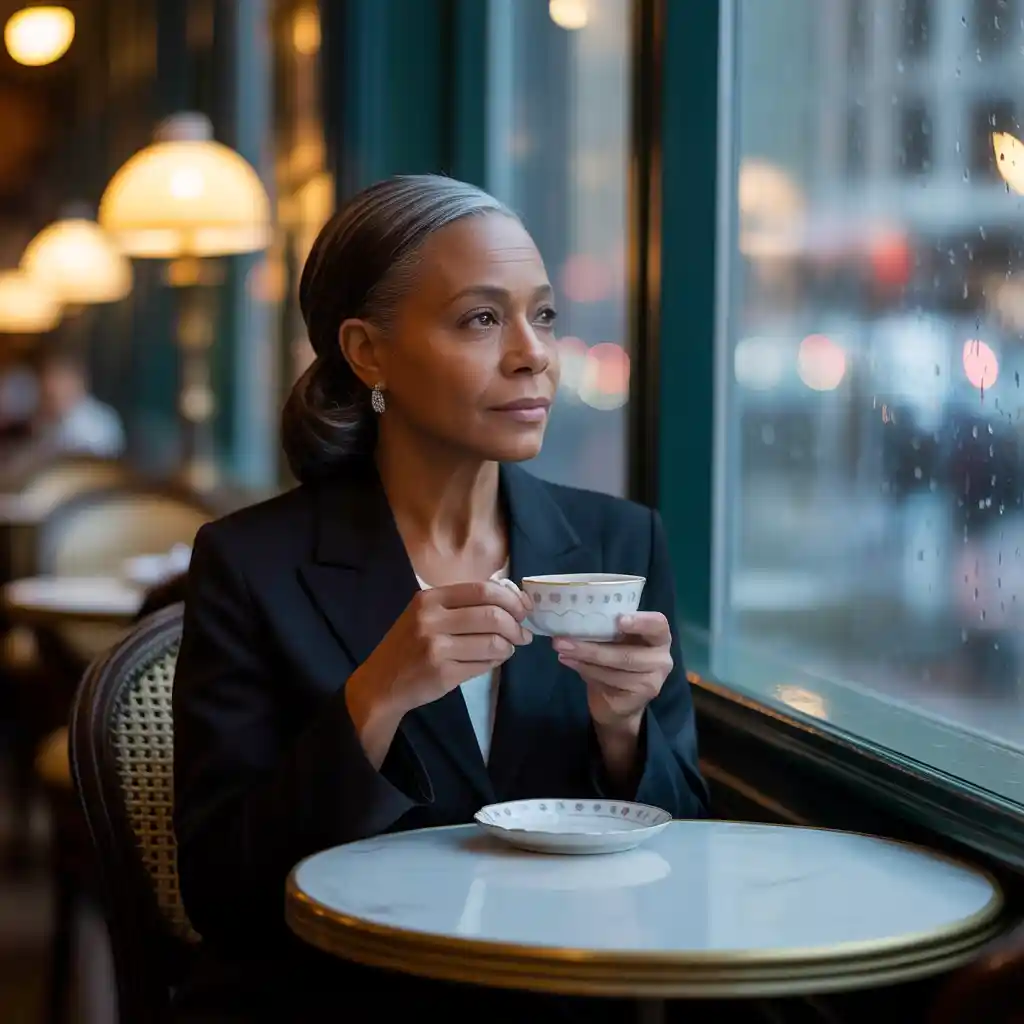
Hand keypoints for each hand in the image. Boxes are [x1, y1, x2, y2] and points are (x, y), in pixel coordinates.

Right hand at [352, 581, 532, 719]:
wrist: (381, 682)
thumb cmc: (409, 644)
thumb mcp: (425, 614)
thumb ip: (461, 604)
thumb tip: (510, 600)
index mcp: (430, 598)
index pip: (482, 589)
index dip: (511, 598)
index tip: (523, 608)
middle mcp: (432, 619)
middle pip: (492, 615)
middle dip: (517, 625)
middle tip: (523, 633)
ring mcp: (436, 647)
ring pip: (493, 642)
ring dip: (509, 646)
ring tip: (509, 648)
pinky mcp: (443, 673)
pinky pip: (484, 664)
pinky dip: (496, 661)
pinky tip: (494, 659)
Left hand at [552, 612, 671, 732]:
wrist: (618, 702)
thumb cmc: (616, 661)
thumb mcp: (614, 641)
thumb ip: (606, 629)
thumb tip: (572, 617)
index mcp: (658, 637)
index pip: (658, 624)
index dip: (640, 621)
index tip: (619, 619)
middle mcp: (661, 658)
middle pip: (627, 653)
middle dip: (592, 647)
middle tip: (562, 640)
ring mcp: (652, 681)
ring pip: (614, 669)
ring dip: (584, 659)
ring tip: (562, 650)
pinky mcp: (639, 698)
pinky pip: (608, 683)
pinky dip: (585, 671)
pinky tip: (570, 662)